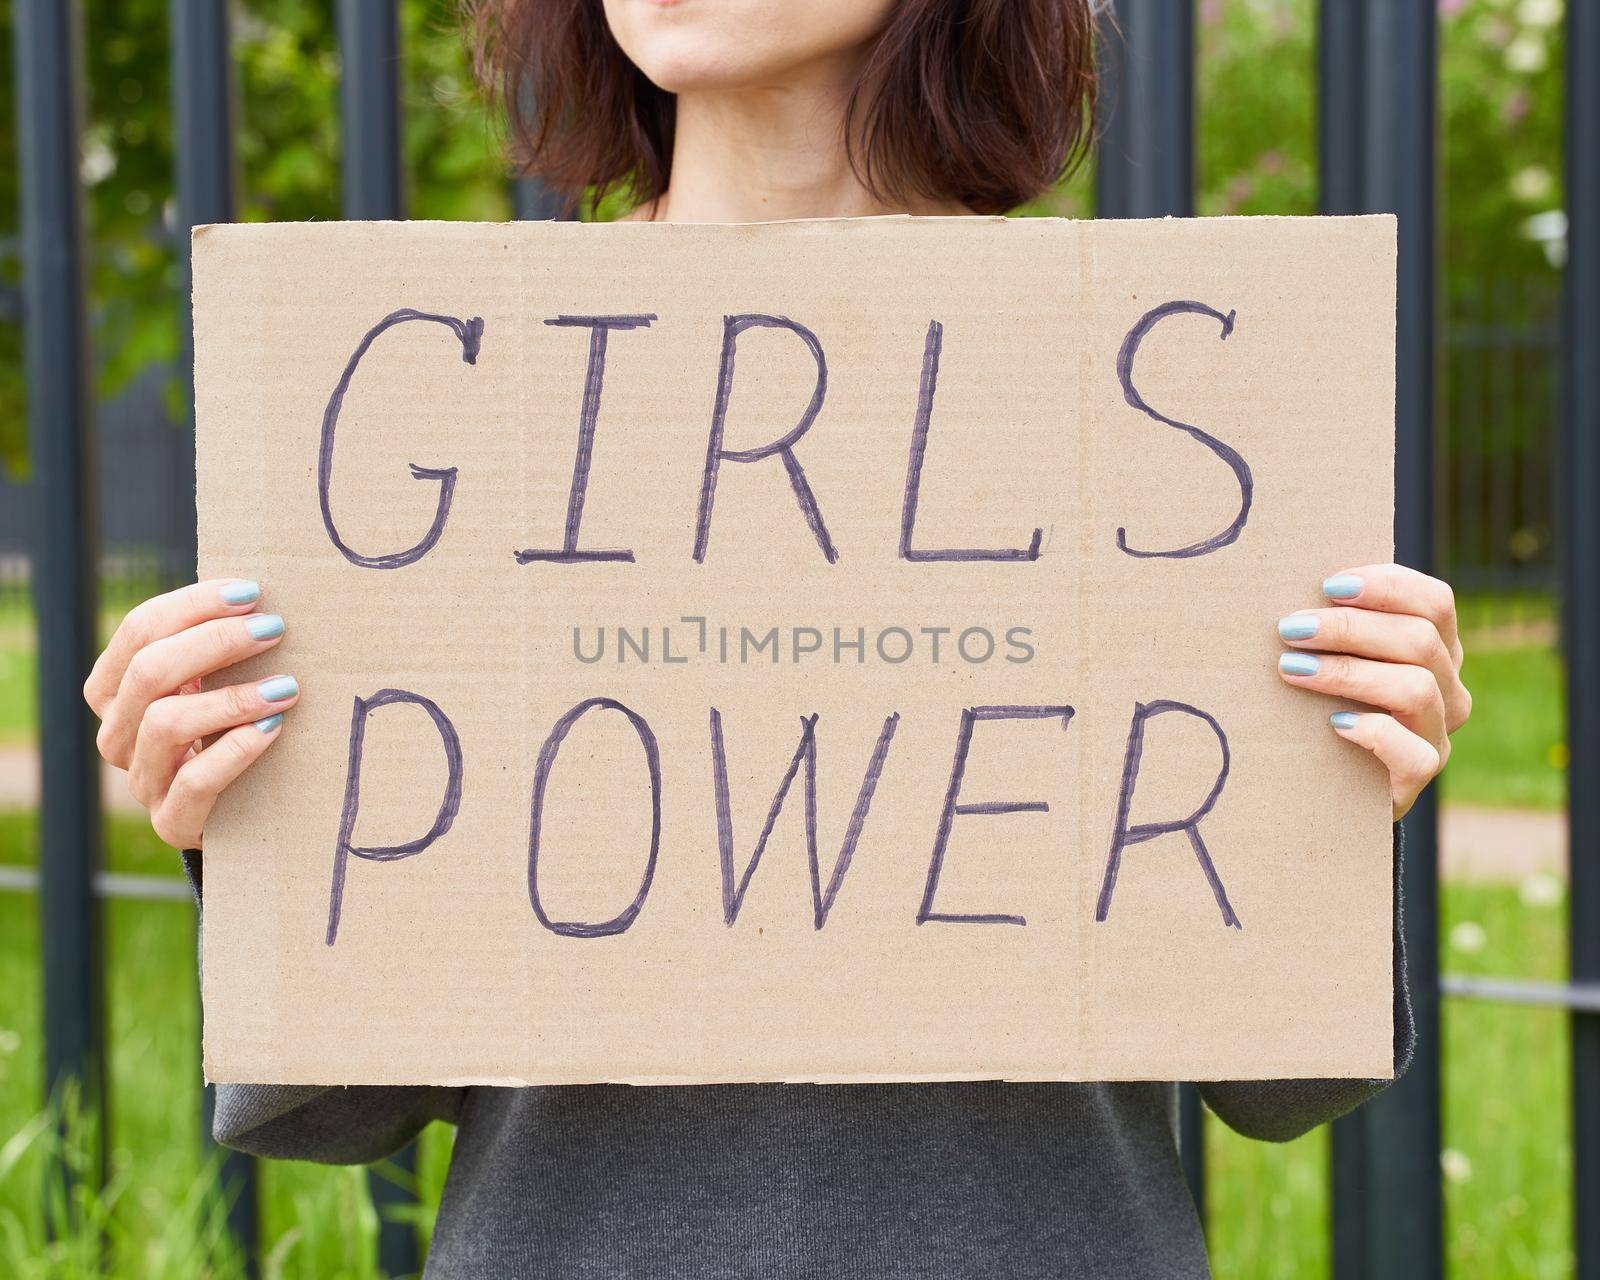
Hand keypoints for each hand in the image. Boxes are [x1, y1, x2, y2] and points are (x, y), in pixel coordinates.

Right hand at [82, 578, 298, 849]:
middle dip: (215, 642)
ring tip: (285, 687)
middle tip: (274, 629)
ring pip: (165, 723)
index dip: (193, 606)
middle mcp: (117, 733)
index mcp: (116, 689)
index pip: (138, 631)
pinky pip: (194, 782)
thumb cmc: (231, 728)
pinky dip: (235, 751)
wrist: (241, 813)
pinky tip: (273, 729)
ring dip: (231, 698)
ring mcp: (142, 780)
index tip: (251, 592)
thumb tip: (258, 591)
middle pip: (149, 671)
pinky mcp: (172, 821)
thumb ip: (216, 644)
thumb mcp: (213, 682)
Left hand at [1275, 564, 1470, 820]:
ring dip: (1348, 672)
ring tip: (1292, 670)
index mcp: (1436, 648)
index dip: (1386, 586)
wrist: (1322, 785)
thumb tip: (1304, 587)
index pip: (1435, 602)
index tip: (1328, 586)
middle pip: (1419, 639)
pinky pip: (1412, 751)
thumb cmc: (1319, 707)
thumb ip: (1337, 626)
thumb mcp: (1333, 659)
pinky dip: (1372, 731)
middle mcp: (1448, 689)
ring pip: (1415, 688)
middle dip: (1349, 628)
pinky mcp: (1421, 774)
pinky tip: (1332, 724)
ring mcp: (1438, 734)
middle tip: (1291, 628)